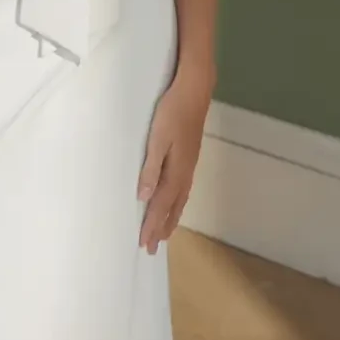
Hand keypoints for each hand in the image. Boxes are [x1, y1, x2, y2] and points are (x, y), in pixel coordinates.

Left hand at [137, 68, 211, 252]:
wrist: (195, 90)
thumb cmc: (172, 111)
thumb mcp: (157, 139)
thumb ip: (151, 168)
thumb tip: (144, 196)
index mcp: (176, 170)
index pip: (161, 205)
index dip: (152, 225)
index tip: (144, 244)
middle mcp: (185, 172)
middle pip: (173, 207)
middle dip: (162, 228)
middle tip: (153, 248)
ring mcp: (190, 165)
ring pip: (180, 199)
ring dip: (171, 217)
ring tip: (164, 233)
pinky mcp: (190, 157)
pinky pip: (183, 189)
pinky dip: (177, 203)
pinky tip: (174, 201)